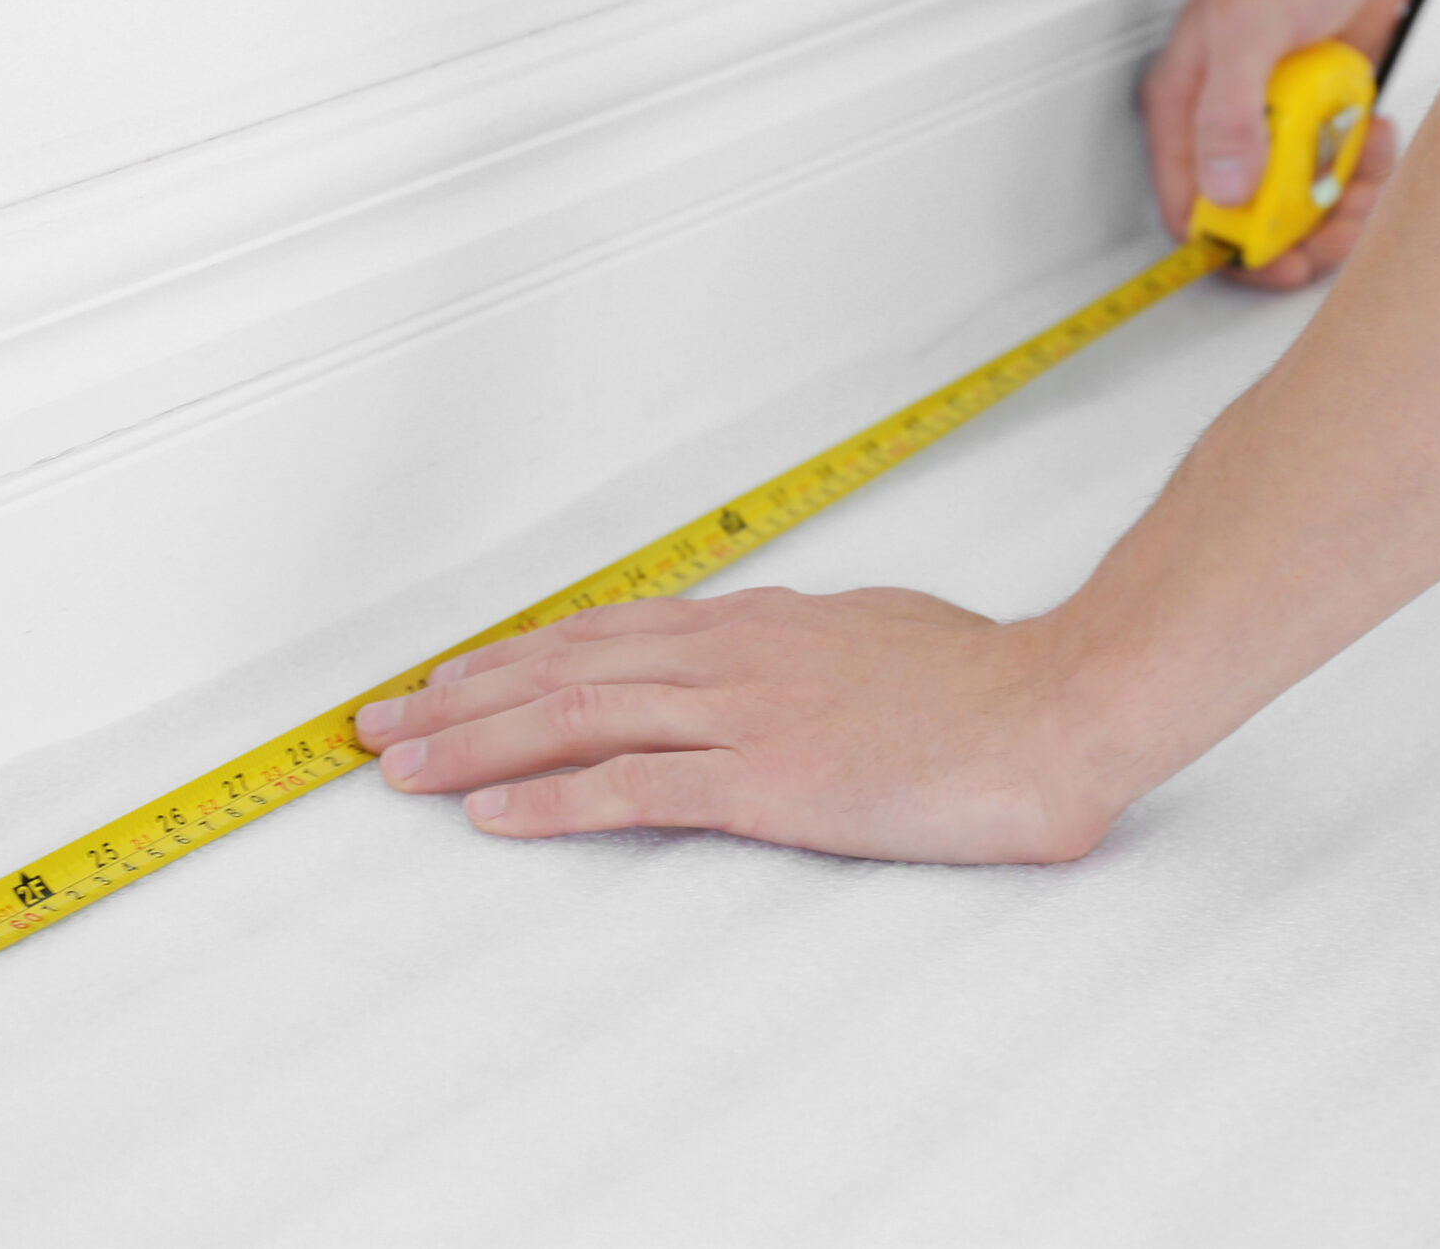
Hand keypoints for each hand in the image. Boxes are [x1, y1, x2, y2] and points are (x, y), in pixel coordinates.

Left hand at [352, 587, 1132, 863]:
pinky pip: (639, 787)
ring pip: (578, 717)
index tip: (451, 680)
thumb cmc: (988, 683)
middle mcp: (732, 657)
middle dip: (462, 696)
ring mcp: (747, 714)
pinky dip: (554, 801)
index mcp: (758, 625)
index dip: (516, 660)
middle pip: (565, 668)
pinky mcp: (771, 779)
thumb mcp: (880, 636)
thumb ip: (811, 649)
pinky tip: (495, 814)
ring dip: (477, 745)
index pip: (606, 636)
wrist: (1060, 707)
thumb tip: (783, 654)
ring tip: (401, 767)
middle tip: (380, 723)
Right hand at [1139, 0, 1421, 288]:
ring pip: (1300, 200)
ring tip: (1366, 166)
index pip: (1188, 205)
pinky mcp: (1322, 114)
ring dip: (1342, 198)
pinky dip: (1365, 167)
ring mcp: (1277, 120)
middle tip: (1341, 218)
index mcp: (1185, 105)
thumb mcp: (1250, 26)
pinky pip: (1338, 169)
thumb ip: (1230, 110)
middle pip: (1251, 216)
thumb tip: (1222, 184)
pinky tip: (1375, 134)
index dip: (1227, 246)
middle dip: (1302, 228)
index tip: (1276, 261)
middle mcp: (1227, 120)